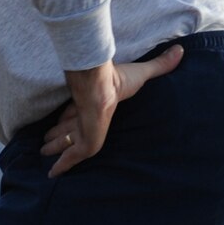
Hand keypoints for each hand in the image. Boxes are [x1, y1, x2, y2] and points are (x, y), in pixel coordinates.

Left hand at [42, 46, 184, 176]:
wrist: (100, 87)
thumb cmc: (117, 80)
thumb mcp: (141, 73)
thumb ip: (159, 65)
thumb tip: (180, 50)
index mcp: (94, 102)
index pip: (79, 110)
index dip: (70, 116)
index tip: (61, 122)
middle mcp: (83, 114)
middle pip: (68, 126)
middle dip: (57, 135)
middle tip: (44, 144)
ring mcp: (80, 127)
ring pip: (63, 140)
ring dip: (54, 146)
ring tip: (43, 152)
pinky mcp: (81, 140)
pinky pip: (70, 157)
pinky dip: (62, 165)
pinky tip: (53, 174)